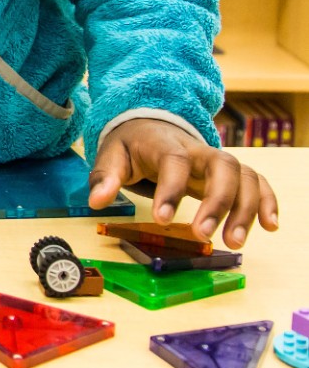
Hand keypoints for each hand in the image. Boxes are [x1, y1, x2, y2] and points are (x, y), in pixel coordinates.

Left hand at [88, 117, 278, 247]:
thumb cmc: (132, 145)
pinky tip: (270, 226)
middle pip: (222, 167)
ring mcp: (217, 161)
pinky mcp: (231, 173)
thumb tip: (96, 201)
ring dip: (244, 209)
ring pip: (244, 176)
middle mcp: (198, 151)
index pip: (174, 163)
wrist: (150, 124)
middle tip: (202, 234)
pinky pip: (258, 181)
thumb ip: (104, 177)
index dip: (170, 190)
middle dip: (217, 202)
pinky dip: (268, 201)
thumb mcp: (111, 155)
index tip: (162, 218)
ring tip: (234, 242)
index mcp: (165, 145)